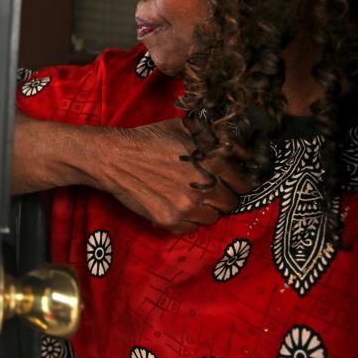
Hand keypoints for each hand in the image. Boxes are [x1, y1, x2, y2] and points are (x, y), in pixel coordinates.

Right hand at [94, 118, 254, 233]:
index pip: (244, 185)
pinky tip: (174, 205)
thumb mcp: (184, 128)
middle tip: (207, 190)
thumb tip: (242, 151)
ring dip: (204, 209)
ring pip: (211, 218)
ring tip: (189, 198)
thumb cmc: (149, 140)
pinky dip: (186, 220)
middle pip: (230, 204)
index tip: (229, 183)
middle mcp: (204, 187)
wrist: (114, 157)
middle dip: (221, 197)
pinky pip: (190, 228)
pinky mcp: (169, 220)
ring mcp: (187, 207)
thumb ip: (214, 139)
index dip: (236, 182)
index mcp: (212, 163)